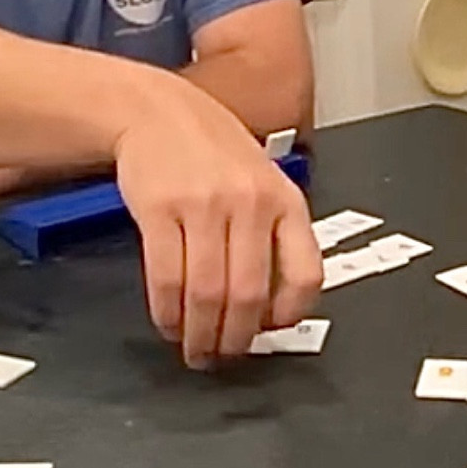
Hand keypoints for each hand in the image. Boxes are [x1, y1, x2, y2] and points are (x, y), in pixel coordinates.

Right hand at [113, 77, 322, 364]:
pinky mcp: (160, 209)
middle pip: (249, 293)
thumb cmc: (215, 154)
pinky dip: (168, 312)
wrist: (160, 111)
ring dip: (199, 333)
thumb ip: (273, 236)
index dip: (289, 315)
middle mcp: (250, 203)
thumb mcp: (264, 183)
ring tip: (195, 349)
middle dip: (235, 338)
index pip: (306, 273)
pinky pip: (166, 277)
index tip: (270, 331)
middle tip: (223, 356)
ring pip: (206, 292)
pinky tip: (169, 322)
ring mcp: (204, 205)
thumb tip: (272, 310)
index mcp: (286, 201)